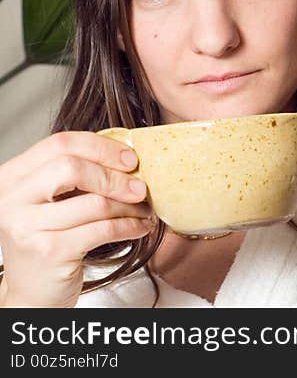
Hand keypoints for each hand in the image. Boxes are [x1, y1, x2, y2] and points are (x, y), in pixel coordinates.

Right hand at [0, 132, 154, 306]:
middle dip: (115, 177)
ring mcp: (27, 227)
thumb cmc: (50, 238)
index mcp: (12, 177)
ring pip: (95, 202)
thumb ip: (76, 174)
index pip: (59, 144)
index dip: (100, 147)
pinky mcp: (50, 251)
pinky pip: (103, 229)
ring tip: (145, 209)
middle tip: (142, 187)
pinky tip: (141, 226)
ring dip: (130, 206)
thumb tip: (128, 154)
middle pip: (72, 168)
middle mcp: (12, 200)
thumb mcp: (52, 201)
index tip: (130, 158)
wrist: (32, 291)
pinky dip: (130, 226)